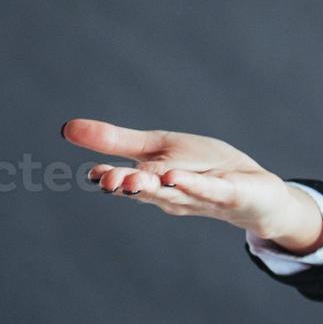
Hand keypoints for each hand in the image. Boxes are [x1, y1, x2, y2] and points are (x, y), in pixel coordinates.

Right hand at [61, 118, 322, 251]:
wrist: (255, 192)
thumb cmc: (205, 168)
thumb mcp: (158, 147)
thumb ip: (116, 141)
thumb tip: (66, 127)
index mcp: (151, 180)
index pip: (124, 179)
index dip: (108, 177)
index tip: (92, 173)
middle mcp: (170, 193)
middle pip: (144, 189)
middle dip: (125, 184)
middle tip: (106, 179)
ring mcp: (199, 195)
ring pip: (171, 191)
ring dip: (153, 186)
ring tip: (135, 179)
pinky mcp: (227, 192)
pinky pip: (207, 189)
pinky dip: (192, 184)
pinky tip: (176, 177)